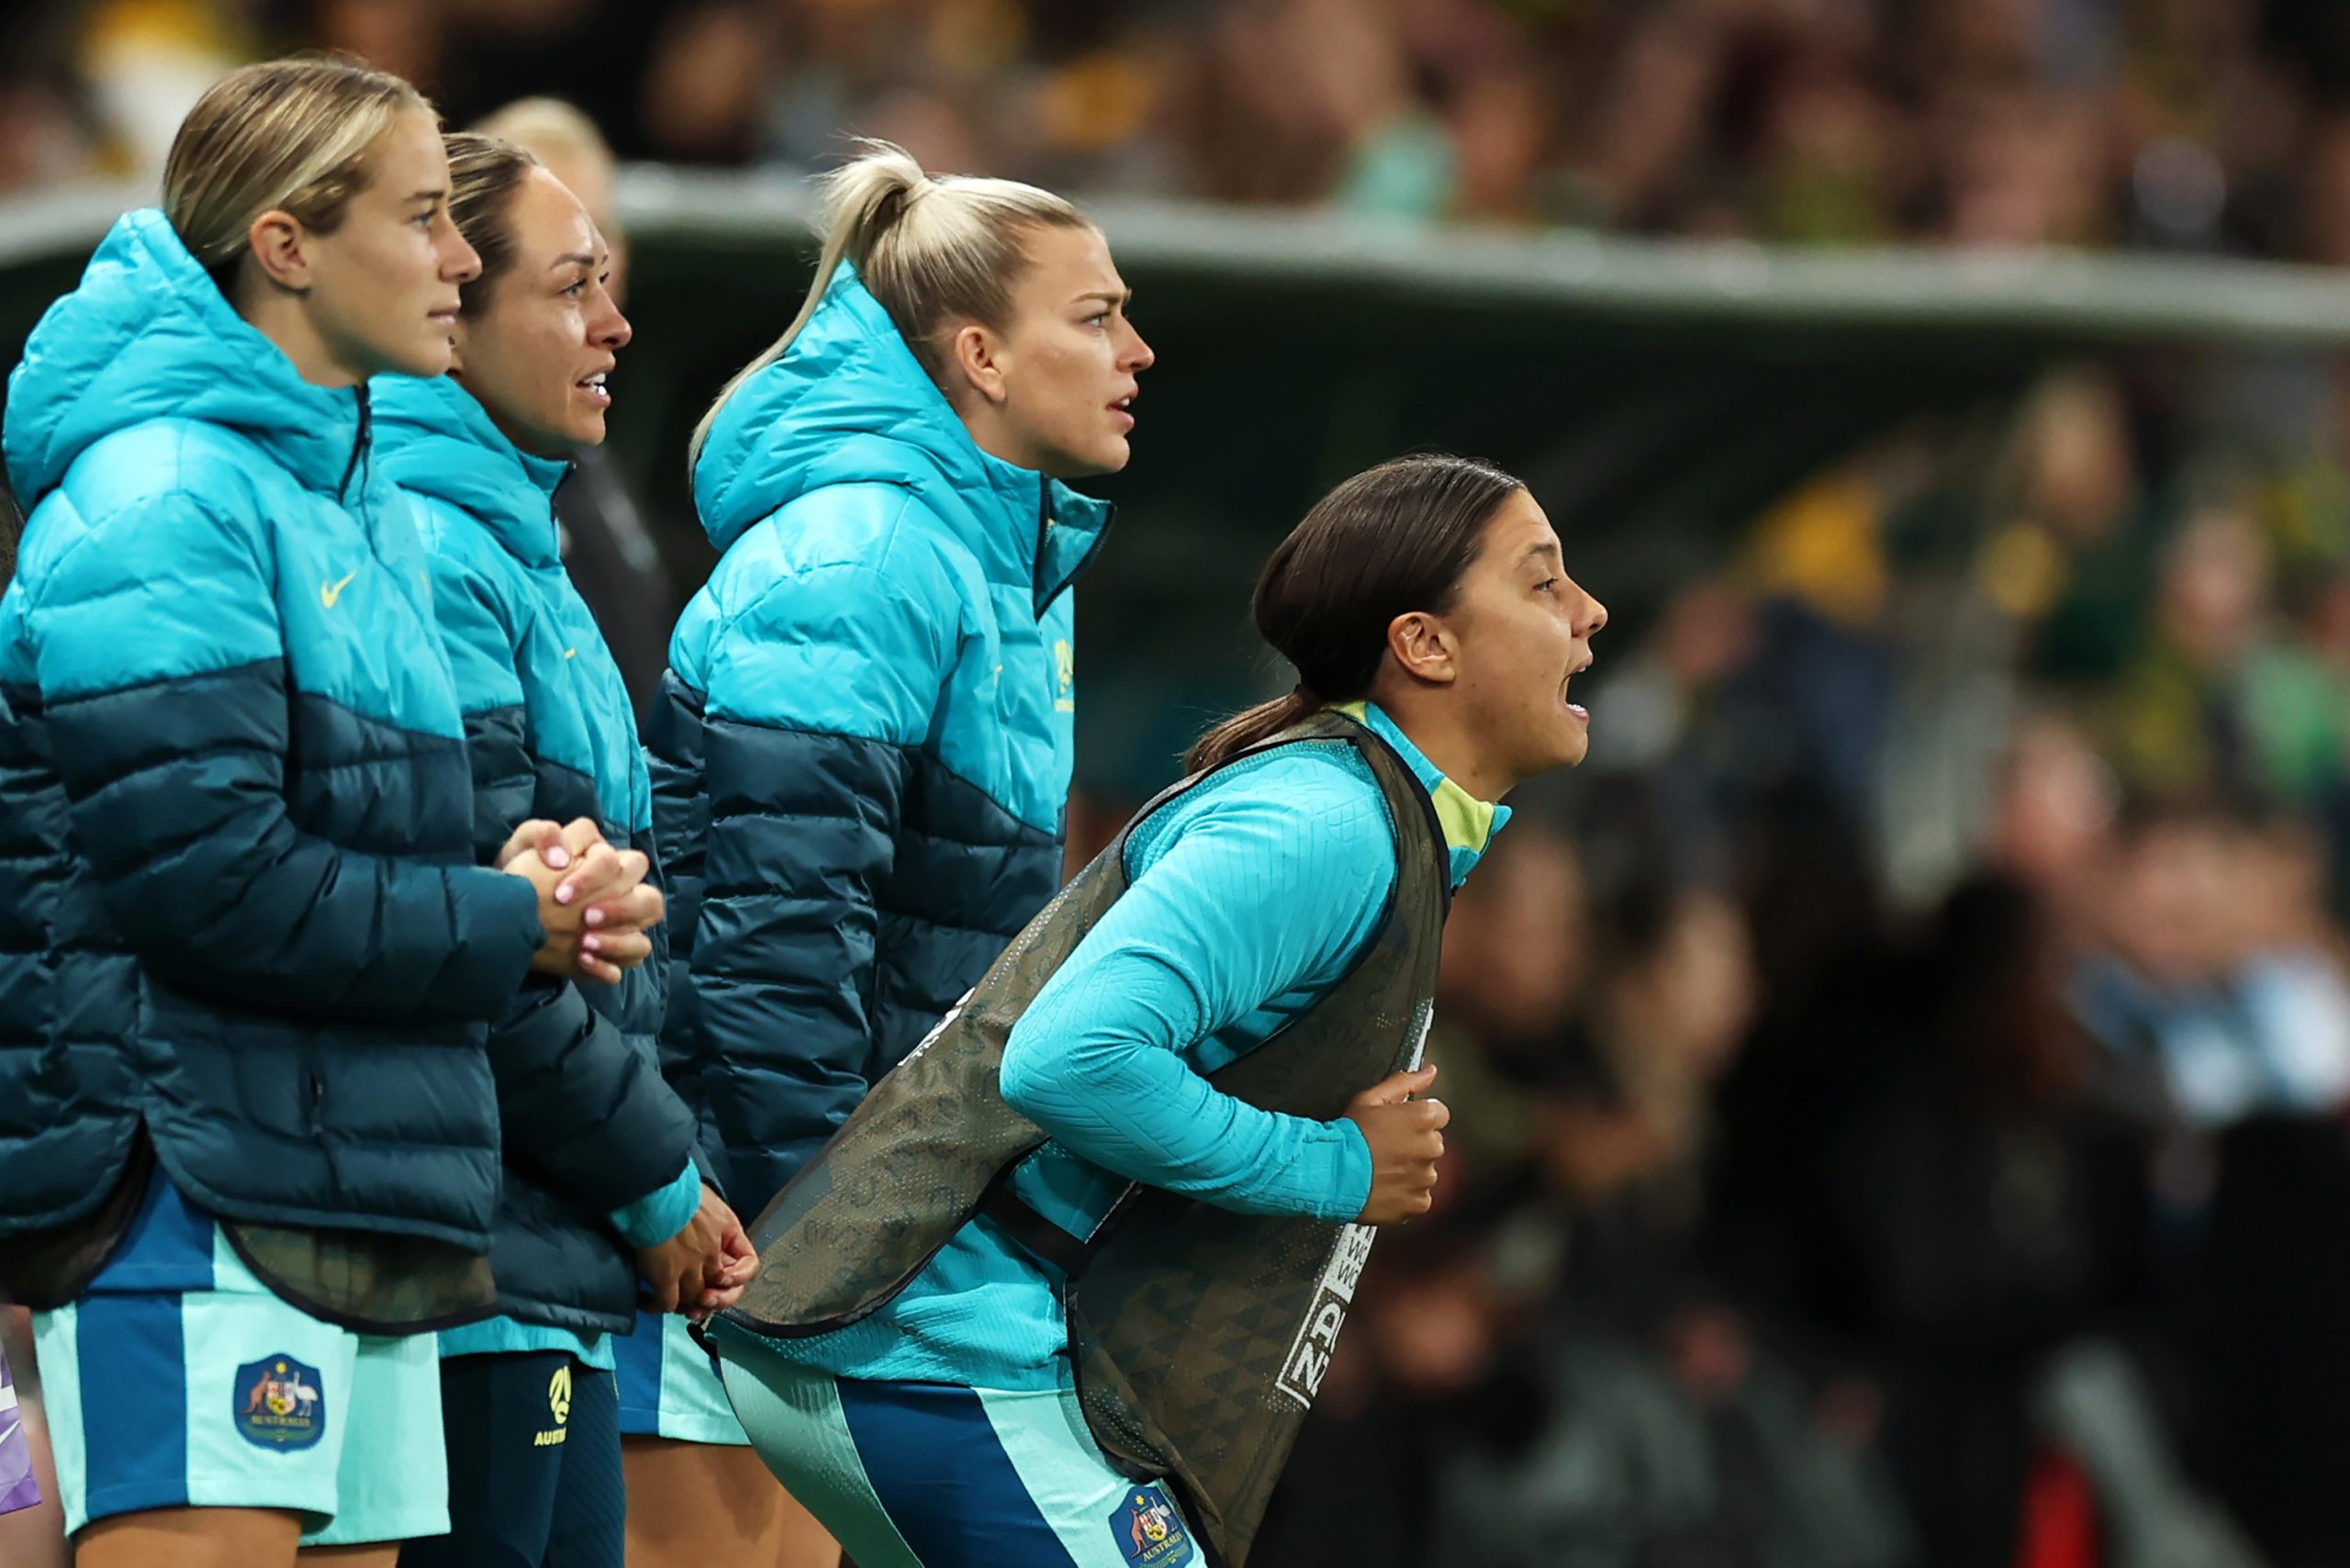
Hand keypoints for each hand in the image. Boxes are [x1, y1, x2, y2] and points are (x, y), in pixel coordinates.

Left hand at [502, 823, 649, 984]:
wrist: (504, 906)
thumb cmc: (521, 871)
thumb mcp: (524, 844)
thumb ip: (543, 835)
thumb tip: (561, 857)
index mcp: (608, 864)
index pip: (624, 864)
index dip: (595, 878)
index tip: (560, 895)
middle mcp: (622, 896)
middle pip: (649, 900)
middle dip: (622, 909)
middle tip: (586, 918)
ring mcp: (618, 928)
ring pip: (643, 939)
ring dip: (620, 941)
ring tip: (585, 943)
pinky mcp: (606, 955)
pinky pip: (624, 965)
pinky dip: (607, 966)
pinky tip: (582, 961)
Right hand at [637, 1186, 757, 1313]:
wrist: (653, 1188)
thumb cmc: (675, 1185)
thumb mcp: (706, 1195)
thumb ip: (711, 1216)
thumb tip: (700, 1225)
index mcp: (727, 1229)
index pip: (749, 1262)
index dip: (740, 1275)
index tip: (726, 1277)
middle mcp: (713, 1251)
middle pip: (717, 1286)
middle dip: (708, 1297)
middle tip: (696, 1301)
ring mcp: (691, 1267)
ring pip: (693, 1298)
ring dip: (683, 1304)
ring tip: (669, 1299)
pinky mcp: (667, 1276)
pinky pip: (668, 1304)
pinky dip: (657, 1306)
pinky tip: (647, 1300)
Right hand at [1345, 1065, 1447, 1224]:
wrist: (1329, 1173)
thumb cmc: (1348, 1137)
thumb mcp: (1370, 1098)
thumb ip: (1404, 1083)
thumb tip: (1429, 1073)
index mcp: (1422, 1118)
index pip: (1439, 1114)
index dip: (1416, 1118)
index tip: (1399, 1125)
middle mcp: (1430, 1147)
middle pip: (1433, 1142)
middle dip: (1414, 1143)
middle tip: (1385, 1147)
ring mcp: (1425, 1177)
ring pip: (1426, 1170)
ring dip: (1410, 1169)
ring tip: (1381, 1168)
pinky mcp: (1418, 1202)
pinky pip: (1419, 1195)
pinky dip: (1406, 1192)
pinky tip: (1385, 1186)